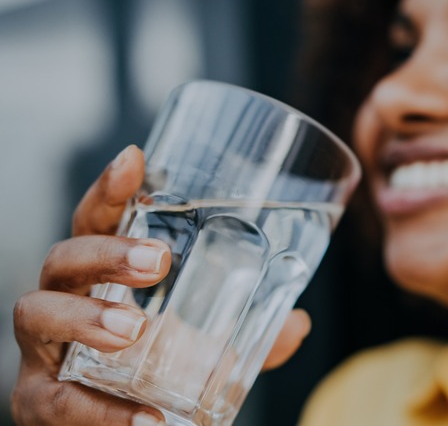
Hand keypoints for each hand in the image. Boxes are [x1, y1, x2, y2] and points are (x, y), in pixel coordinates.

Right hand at [11, 145, 311, 424]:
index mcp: (104, 276)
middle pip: (65, 256)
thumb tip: (298, 323)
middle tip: (157, 259)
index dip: (112, 189)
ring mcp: (45, 350)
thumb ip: (250, 334)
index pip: (99, 220)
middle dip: (107, 252)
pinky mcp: (38, 402)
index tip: (136, 159)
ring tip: (132, 329)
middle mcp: (66, 300)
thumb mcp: (206, 346)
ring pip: (38, 312)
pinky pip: (58, 401)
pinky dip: (102, 411)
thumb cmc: (154, 371)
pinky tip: (147, 419)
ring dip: (85, 316)